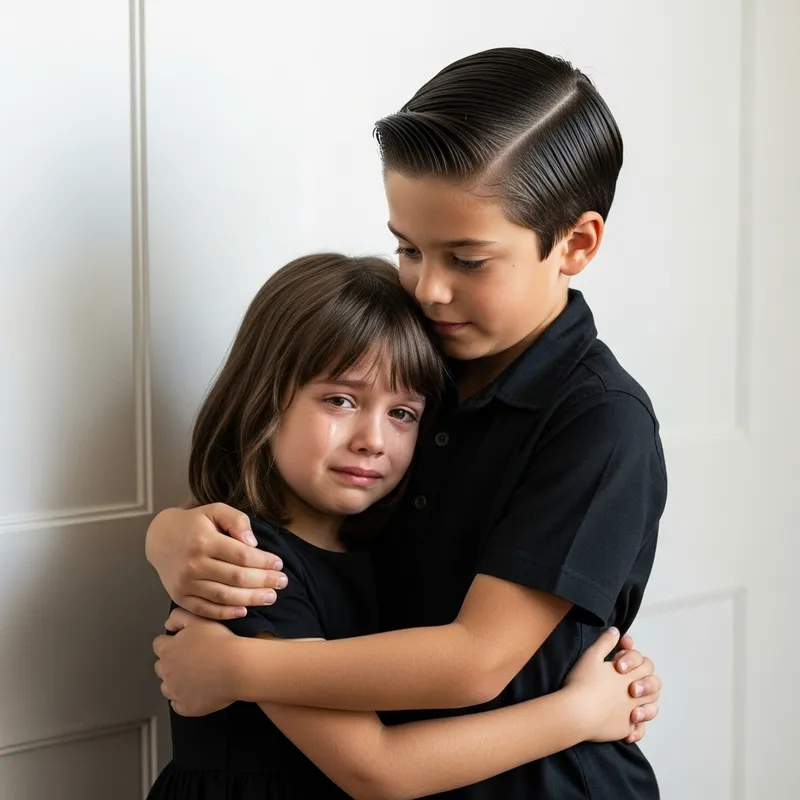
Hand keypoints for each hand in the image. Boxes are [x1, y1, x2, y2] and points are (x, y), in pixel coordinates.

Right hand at [145, 503, 286, 618]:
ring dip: (251, 599)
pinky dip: (226, 613)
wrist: (160, 539)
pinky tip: (244, 610)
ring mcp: (185, 583)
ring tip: (271, 597)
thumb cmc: (194, 523)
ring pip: (224, 596)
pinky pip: (206, 610)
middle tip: (282, 583)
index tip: (279, 564)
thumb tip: (253, 542)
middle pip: (236, 578)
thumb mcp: (215, 510)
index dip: (264, 562)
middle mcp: (193, 564)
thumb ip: (237, 520)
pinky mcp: (180, 597)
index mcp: (204, 540)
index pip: (242, 555)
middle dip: (263, 582)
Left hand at [154, 608, 240, 714]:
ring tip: (197, 675)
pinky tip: (199, 690)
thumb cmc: (221, 643)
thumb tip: (168, 624)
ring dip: (177, 681)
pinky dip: (185, 699)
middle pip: (161, 667)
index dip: (171, 643)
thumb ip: (179, 616)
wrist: (237, 666)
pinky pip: (178, 705)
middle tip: (193, 659)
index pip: (158, 645)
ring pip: (167, 686)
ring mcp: (175, 691)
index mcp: (168, 650)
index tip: (184, 644)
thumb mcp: (199, 619)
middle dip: (173, 663)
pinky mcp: (186, 707)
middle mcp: (167, 671)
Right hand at [562, 628, 660, 743]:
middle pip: (654, 685)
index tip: (617, 664)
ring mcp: (631, 713)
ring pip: (652, 707)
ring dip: (646, 703)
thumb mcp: (591, 656)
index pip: (645, 664)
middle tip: (629, 683)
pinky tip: (628, 726)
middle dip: (646, 681)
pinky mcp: (624, 729)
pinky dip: (637, 728)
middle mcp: (634, 694)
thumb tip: (616, 631)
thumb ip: (605, 643)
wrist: (576, 713)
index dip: (634, 660)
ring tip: (633, 703)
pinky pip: (639, 730)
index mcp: (628, 675)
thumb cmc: (582, 682)